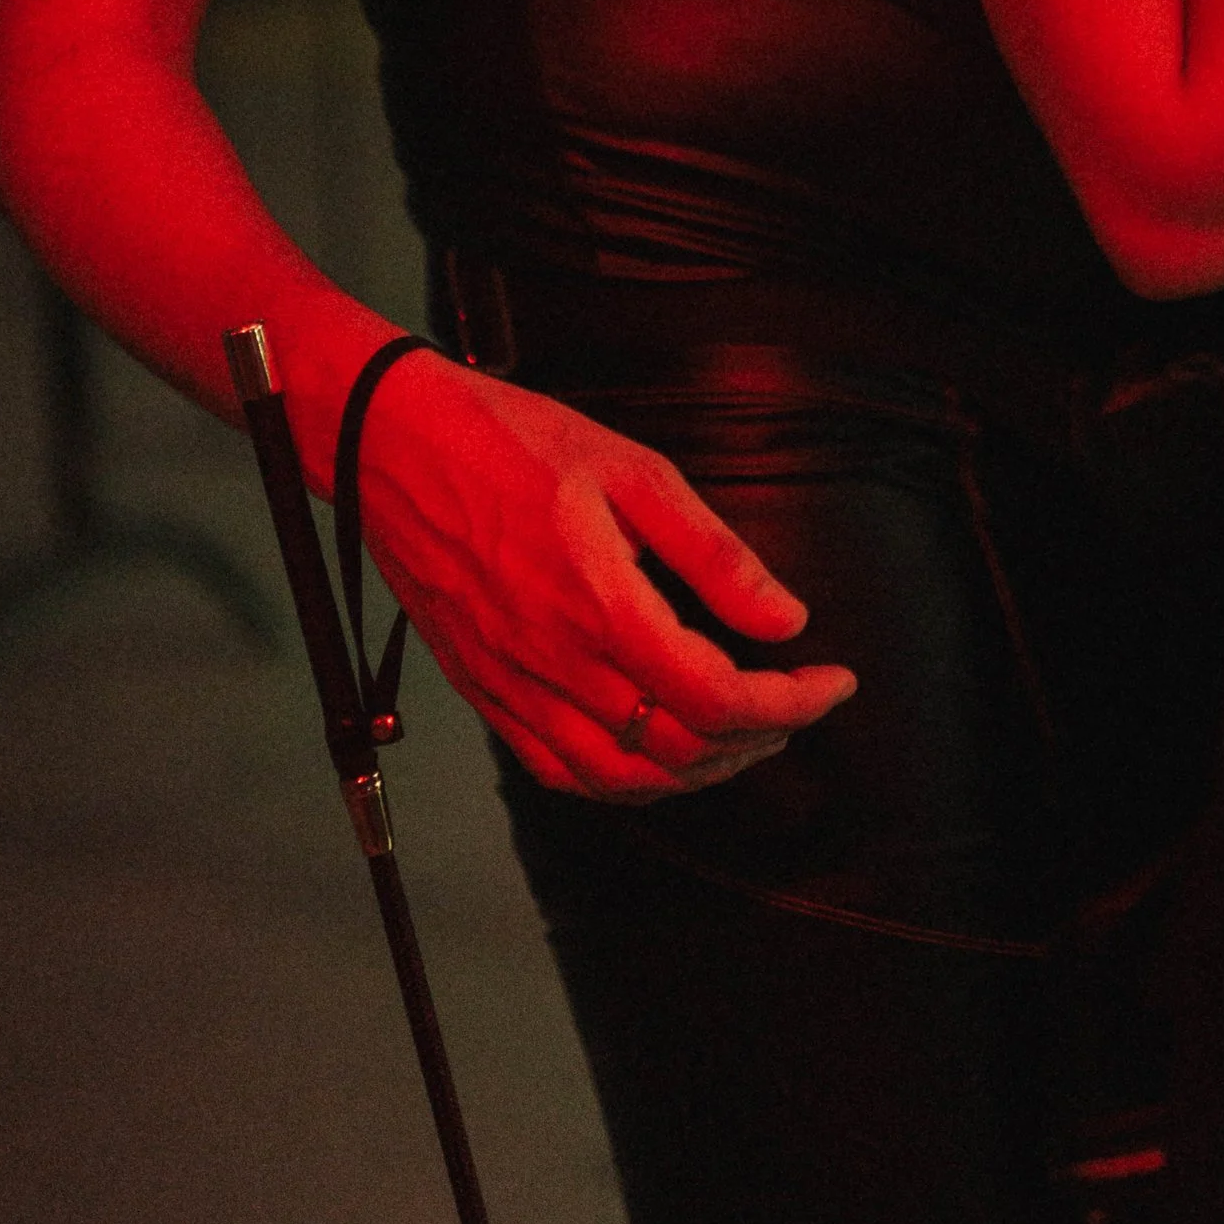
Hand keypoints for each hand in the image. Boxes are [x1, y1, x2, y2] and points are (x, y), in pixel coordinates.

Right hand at [352, 356, 854, 799]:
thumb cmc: (508, 441)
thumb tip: (784, 618)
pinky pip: (559, 773)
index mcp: (599, 604)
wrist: (390, 444)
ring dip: (698, 771)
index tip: (833, 681)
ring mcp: (512, 687)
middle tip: (796, 701)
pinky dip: (623, 782)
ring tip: (742, 733)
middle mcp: (554, 662)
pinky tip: (656, 751)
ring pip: (621, 779)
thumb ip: (713, 554)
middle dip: (758, 739)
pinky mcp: (483, 692)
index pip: (717, 697)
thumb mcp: (633, 470)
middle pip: (678, 750)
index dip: (792, 702)